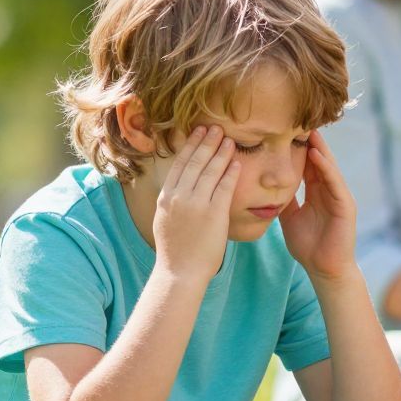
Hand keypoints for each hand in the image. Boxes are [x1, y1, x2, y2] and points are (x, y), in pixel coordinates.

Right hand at [153, 125, 238, 279]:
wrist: (179, 272)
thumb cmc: (175, 249)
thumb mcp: (164, 219)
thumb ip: (172, 201)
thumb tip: (179, 186)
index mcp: (166, 197)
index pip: (179, 164)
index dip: (190, 146)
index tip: (198, 132)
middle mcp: (179, 197)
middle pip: (195, 162)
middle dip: (206, 142)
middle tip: (215, 127)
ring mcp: (196, 205)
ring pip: (210, 171)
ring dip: (220, 153)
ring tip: (229, 139)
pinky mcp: (213, 214)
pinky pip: (224, 188)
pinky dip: (230, 173)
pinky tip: (237, 162)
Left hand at [279, 130, 357, 282]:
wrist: (324, 270)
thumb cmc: (308, 247)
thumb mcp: (290, 218)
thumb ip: (284, 200)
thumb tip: (267, 186)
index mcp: (317, 193)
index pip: (308, 165)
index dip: (298, 148)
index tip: (286, 130)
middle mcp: (330, 191)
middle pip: (319, 160)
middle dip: (311, 142)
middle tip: (299, 119)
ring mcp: (339, 197)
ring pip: (328, 167)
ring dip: (320, 149)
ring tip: (309, 130)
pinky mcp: (346, 206)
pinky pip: (335, 183)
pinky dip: (326, 168)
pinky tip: (317, 155)